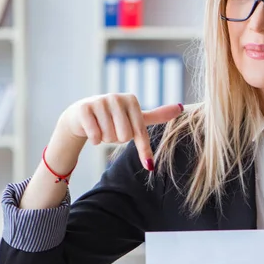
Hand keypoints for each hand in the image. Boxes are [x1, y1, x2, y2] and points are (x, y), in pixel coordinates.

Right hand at [58, 94, 183, 170]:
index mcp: (131, 100)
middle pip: (124, 136)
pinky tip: (91, 129)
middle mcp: (116, 97)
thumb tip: (182, 107)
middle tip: (112, 130)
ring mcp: (99, 101)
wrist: (81, 115)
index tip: (149, 165)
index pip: (140, 131)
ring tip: (101, 127)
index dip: (143, 149)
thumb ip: (157, 115)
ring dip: (105, 138)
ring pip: (109, 136)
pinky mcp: (84, 108)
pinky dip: (94, 139)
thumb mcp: (135, 118)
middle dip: (118, 139)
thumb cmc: (114, 118)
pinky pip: (95, 136)